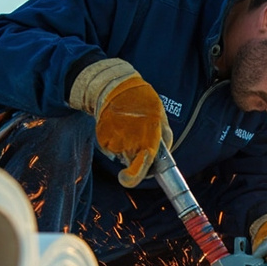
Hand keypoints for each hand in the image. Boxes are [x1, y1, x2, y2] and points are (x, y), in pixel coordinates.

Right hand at [70, 59, 173, 187]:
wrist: (117, 88)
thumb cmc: (144, 102)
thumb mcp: (162, 119)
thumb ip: (164, 140)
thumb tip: (162, 157)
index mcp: (147, 141)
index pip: (139, 171)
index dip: (134, 177)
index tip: (129, 177)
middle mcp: (130, 144)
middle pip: (132, 162)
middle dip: (135, 155)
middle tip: (138, 135)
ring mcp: (115, 142)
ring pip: (121, 154)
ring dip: (125, 146)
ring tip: (128, 126)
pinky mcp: (102, 138)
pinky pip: (110, 147)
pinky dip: (113, 141)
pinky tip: (118, 126)